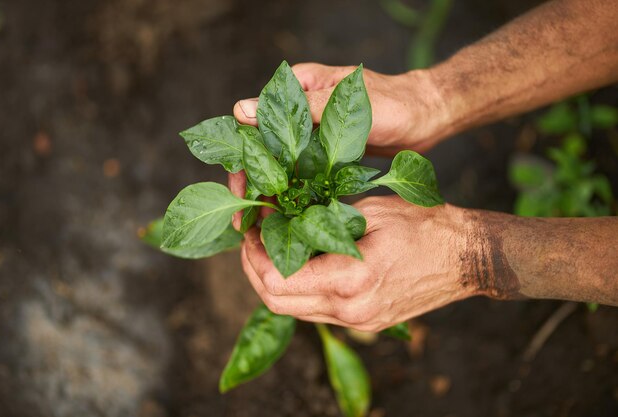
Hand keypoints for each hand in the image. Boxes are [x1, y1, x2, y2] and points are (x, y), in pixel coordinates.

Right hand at [229, 62, 449, 228]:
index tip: (239, 188)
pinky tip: (285, 217)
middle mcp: (299, 112)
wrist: (427, 116)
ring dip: (270, 194)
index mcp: (297, 91)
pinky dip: (292, 194)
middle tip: (244, 220)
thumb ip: (299, 108)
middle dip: (253, 184)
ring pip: (280, 166)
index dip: (242, 158)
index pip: (254, 124)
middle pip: (263, 150)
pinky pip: (301, 176)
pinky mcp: (325, 153)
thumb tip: (241, 110)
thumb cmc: (392, 102)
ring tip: (261, 226)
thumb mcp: (343, 104)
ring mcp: (312, 134)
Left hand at [239, 196, 473, 330]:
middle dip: (254, 270)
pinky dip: (298, 290)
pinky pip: (316, 312)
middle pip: (277, 303)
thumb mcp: (371, 211)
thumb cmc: (425, 227)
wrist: (466, 258)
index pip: (277, 281)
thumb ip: (323, 220)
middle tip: (251, 240)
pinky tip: (299, 263)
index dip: (253, 255)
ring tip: (270, 248)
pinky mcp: (366, 323)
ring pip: (293, 311)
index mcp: (350, 279)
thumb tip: (283, 217)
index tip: (250, 229)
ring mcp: (358, 322)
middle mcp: (350, 310)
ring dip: (274, 282)